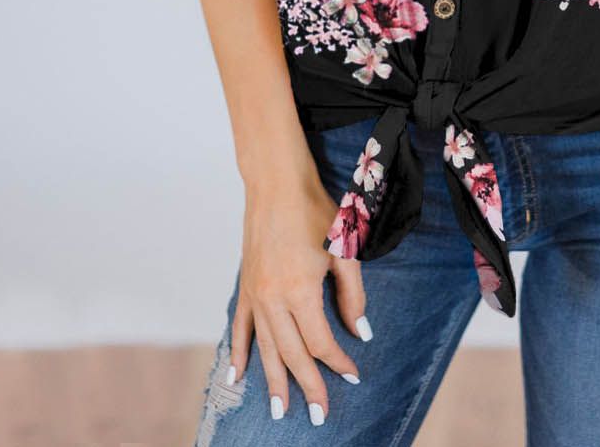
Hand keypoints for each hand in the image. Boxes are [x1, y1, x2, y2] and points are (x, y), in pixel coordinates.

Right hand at [227, 164, 372, 424]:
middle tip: (318, 415)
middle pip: (292, 355)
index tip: (353, 376)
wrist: (276, 184)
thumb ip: (353, 294)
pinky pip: (242, 328)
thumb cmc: (314, 210)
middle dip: (308, 386)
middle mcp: (273, 300)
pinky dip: (240, 354)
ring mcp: (255, 295)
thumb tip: (360, 332)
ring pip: (266, 348)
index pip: (320, 342)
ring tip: (280, 410)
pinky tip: (238, 377)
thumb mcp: (344, 249)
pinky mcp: (245, 287)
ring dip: (274, 381)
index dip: (338, 362)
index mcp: (300, 292)